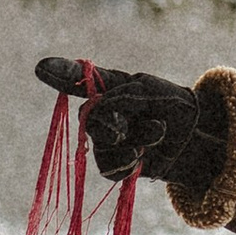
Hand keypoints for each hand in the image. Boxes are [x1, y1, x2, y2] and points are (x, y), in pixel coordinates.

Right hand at [34, 58, 222, 192]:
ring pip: (103, 145)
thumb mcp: (154, 92)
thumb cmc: (173, 105)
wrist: (193, 137)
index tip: (41, 67)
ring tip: (156, 132)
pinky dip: (127, 163)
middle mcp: (102, 112)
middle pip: (89, 119)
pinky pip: (108, 168)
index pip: (78, 79)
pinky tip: (140, 157)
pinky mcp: (114, 163)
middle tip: (127, 126)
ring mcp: (106, 139)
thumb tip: (99, 113)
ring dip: (133, 141)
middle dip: (110, 124)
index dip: (60, 73)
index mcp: (109, 87)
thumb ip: (124, 97)